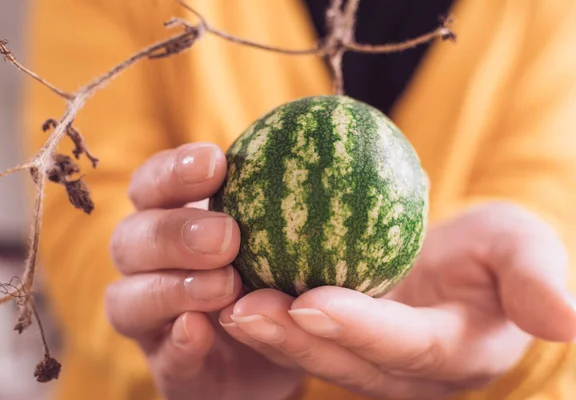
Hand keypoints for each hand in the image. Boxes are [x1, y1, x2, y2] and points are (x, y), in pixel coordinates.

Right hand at [104, 143, 302, 399]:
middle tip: (226, 236)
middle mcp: (147, 266)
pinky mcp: (167, 367)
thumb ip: (277, 200)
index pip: (151, 185)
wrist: (270, 353)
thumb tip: (315, 142)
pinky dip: (179, 341)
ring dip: (174, 288)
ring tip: (226, 285)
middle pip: (130, 238)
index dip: (172, 172)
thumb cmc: (269, 276)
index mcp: (169, 220)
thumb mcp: (277, 234)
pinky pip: (161, 355)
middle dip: (173, 232)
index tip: (215, 163)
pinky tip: (200, 330)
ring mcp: (151, 320)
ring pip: (128, 298)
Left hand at [219, 203, 575, 398]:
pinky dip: (265, 312)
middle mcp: (400, 369)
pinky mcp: (341, 337)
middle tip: (242, 307)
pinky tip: (226, 284)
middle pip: (343, 360)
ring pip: (311, 352)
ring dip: (266, 331)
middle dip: (292, 340)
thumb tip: (569, 321)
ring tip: (221, 301)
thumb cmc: (497, 255)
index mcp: (448, 353)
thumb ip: (537, 283)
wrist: (464, 268)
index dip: (360, 328)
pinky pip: (298, 330)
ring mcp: (366, 358)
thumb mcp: (523, 251)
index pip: (403, 346)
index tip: (313, 303)